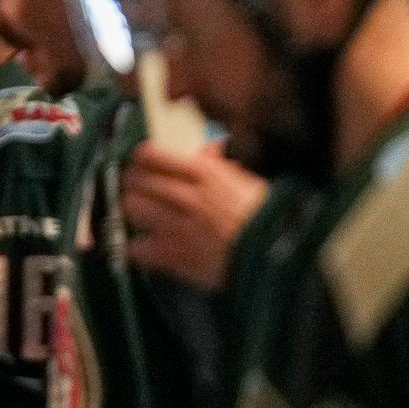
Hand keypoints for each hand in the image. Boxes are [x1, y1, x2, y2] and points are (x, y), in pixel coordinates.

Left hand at [122, 140, 266, 291]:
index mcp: (207, 175)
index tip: (143, 160)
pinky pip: (137, 248)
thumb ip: (221, 164)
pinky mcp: (174, 256)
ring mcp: (178, 227)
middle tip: (138, 186)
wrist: (277, 259)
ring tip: (143, 213)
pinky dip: (137, 247)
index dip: (142, 157)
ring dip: (133, 210)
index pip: (152, 155)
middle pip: (135, 180)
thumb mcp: (249, 181)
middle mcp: (188, 197)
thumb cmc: (267, 219)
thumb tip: (208, 148)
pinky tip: (147, 244)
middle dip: (133, 182)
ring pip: (131, 209)